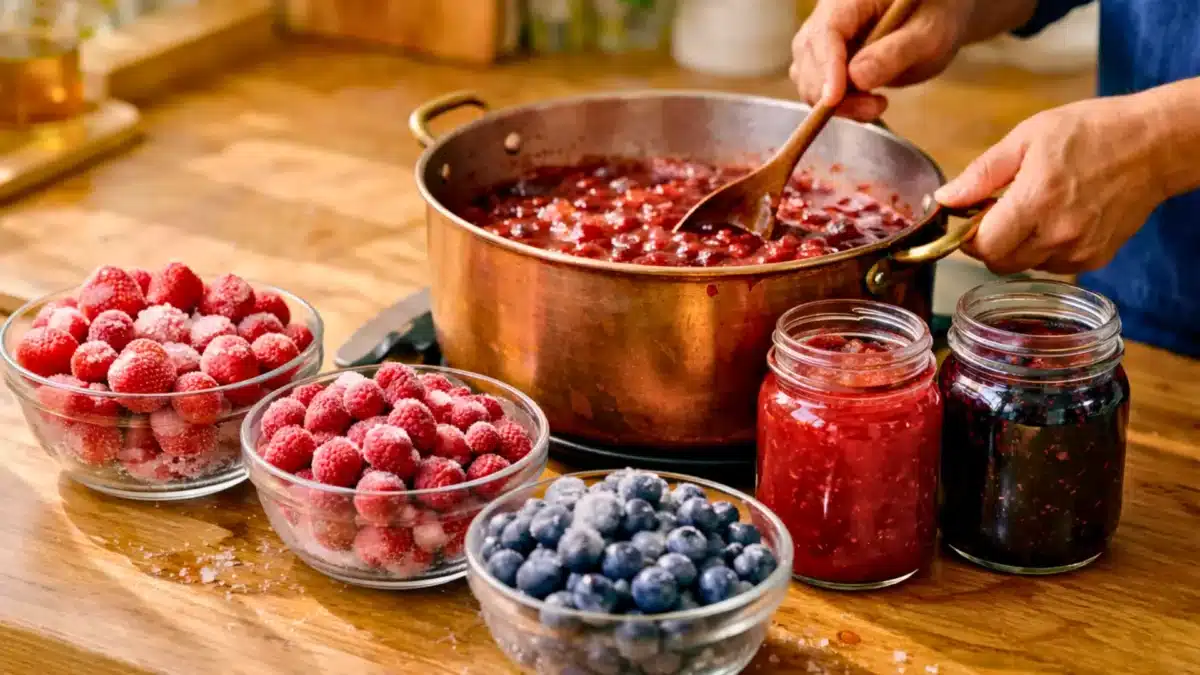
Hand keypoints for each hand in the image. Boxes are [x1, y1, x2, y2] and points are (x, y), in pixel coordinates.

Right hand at [789, 0, 975, 120]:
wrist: (938, 16)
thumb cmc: (938, 14)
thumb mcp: (928, 33)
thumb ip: (895, 53)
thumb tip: (857, 78)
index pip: (826, 33)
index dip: (826, 67)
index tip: (834, 99)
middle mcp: (828, 16)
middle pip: (809, 58)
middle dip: (831, 91)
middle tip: (876, 107)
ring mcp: (824, 40)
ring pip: (808, 77)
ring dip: (835, 102)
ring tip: (876, 106)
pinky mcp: (827, 61)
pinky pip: (817, 86)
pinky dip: (837, 104)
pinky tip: (865, 104)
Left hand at [934, 95, 1171, 274]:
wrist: (1154, 145)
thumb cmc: (1091, 132)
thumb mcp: (1027, 138)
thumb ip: (981, 174)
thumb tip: (945, 199)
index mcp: (1036, 201)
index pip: (983, 246)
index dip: (969, 236)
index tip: (972, 218)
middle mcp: (1058, 234)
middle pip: (1000, 263)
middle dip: (990, 243)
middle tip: (1000, 213)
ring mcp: (1079, 250)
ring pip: (1025, 266)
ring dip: (1018, 247)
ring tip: (1035, 211)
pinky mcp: (1096, 258)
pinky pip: (1053, 266)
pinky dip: (1046, 250)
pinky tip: (1058, 220)